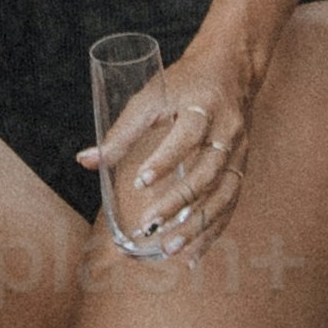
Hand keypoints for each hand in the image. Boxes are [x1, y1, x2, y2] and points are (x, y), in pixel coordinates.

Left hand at [83, 50, 251, 257]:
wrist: (230, 71)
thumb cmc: (183, 84)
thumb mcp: (151, 97)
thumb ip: (121, 132)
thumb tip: (86, 161)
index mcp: (203, 108)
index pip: (187, 137)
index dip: (165, 160)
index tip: (140, 182)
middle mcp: (227, 132)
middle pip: (207, 172)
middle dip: (178, 202)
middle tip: (149, 225)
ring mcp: (238, 153)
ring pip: (222, 195)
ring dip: (197, 226)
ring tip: (169, 249)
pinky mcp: (241, 168)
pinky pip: (229, 205)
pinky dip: (211, 232)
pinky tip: (193, 256)